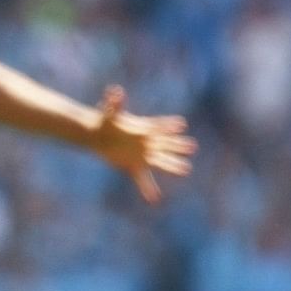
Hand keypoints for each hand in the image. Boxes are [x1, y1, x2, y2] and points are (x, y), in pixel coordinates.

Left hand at [92, 85, 197, 203]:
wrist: (98, 136)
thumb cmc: (105, 122)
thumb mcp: (109, 113)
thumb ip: (114, 103)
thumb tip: (115, 91)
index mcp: (142, 129)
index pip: (158, 126)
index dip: (168, 125)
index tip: (181, 124)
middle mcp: (146, 143)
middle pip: (165, 144)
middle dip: (177, 145)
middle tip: (192, 146)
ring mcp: (142, 156)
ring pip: (160, 162)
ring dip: (171, 166)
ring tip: (186, 170)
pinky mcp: (133, 167)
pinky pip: (142, 179)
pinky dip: (147, 189)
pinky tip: (153, 199)